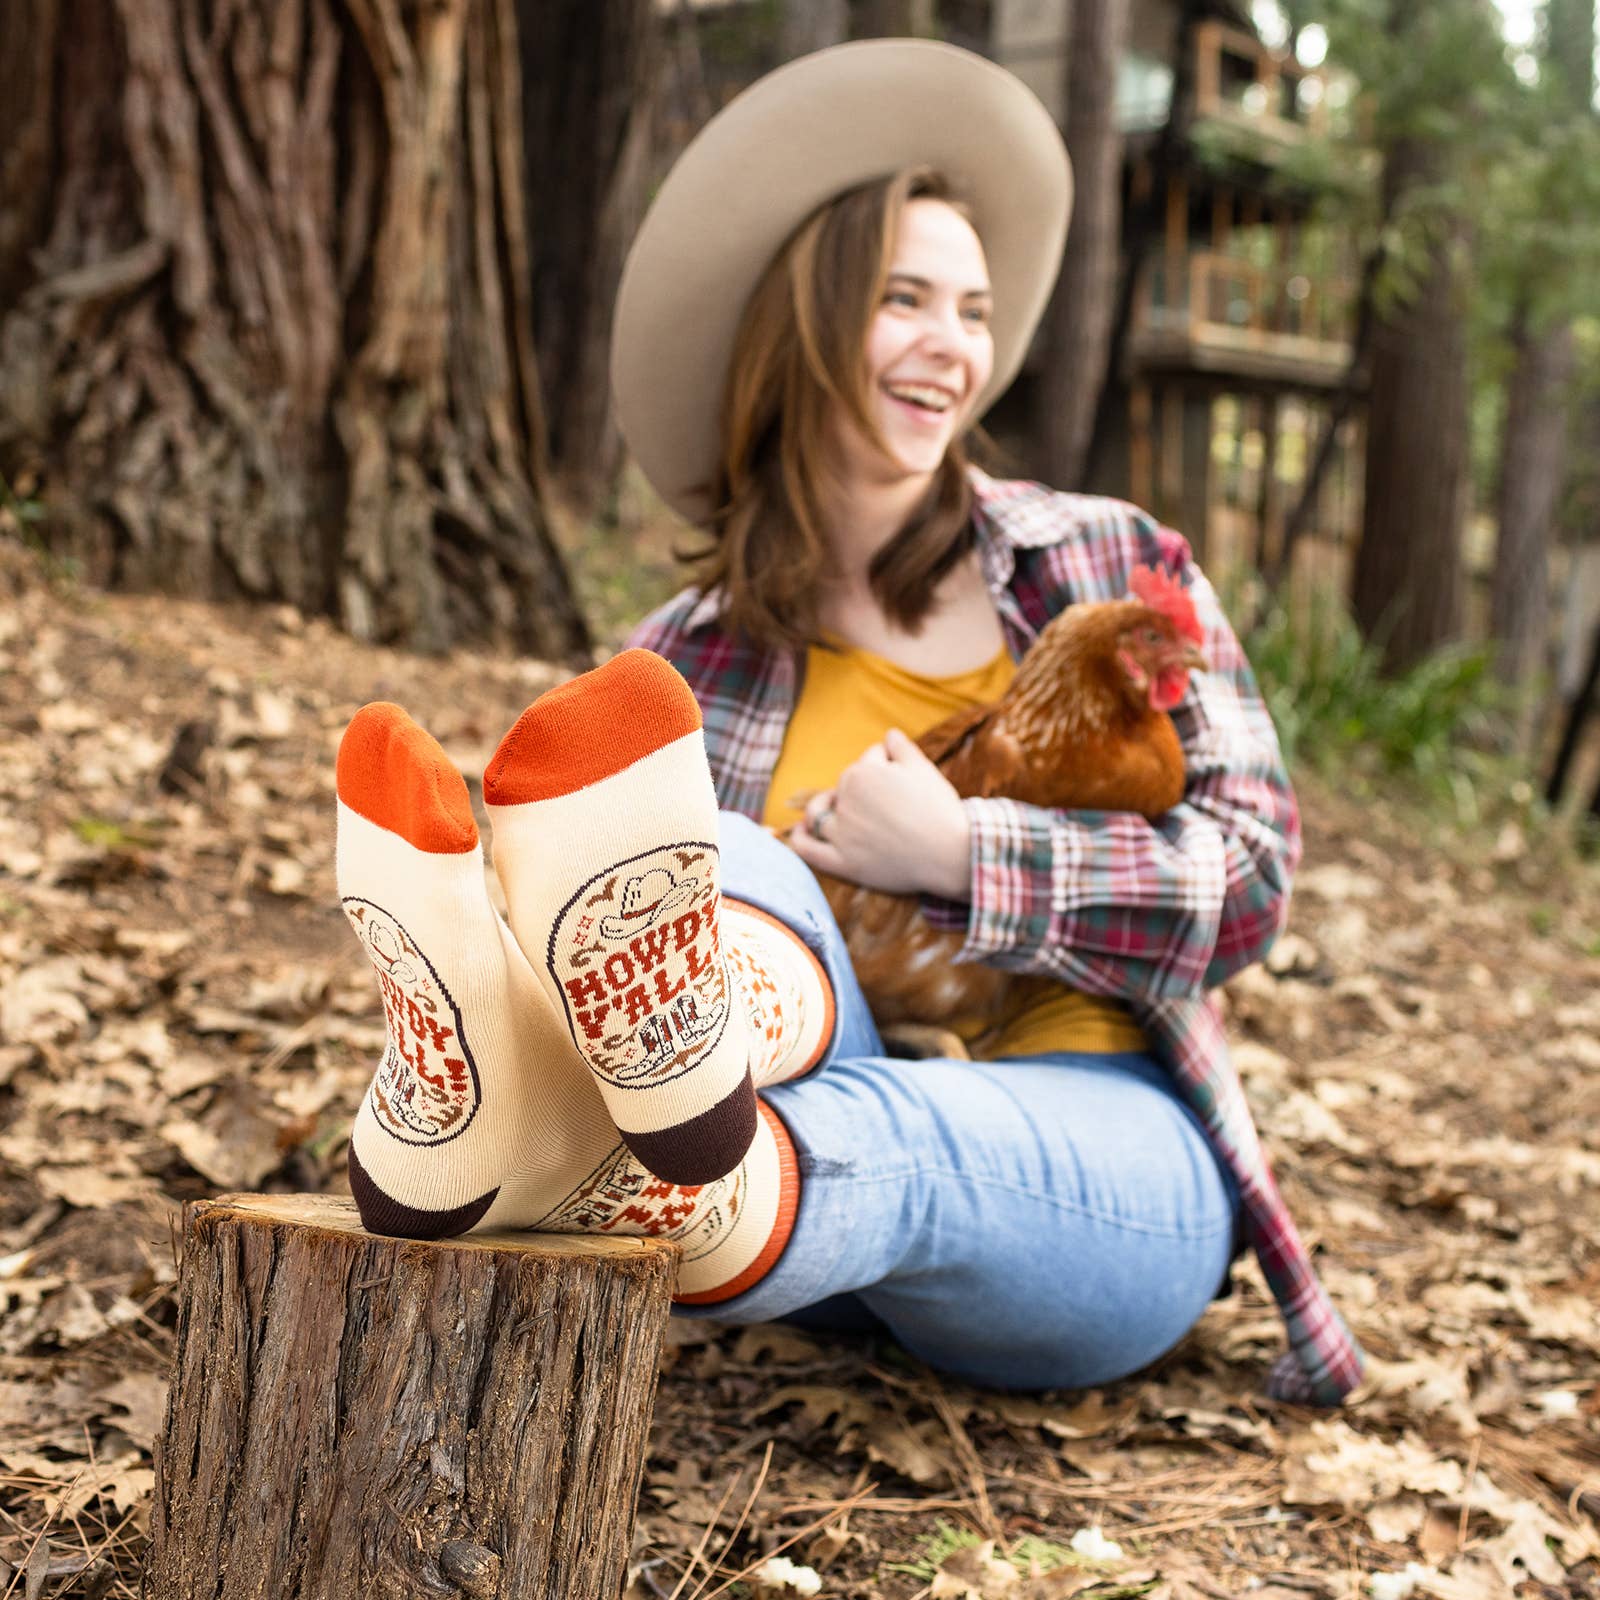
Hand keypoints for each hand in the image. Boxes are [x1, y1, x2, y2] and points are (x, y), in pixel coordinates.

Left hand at [788, 728, 971, 898]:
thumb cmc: (939, 808)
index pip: (868, 760)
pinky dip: (800, 839)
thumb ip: (901, 747)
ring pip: (819, 813)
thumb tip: (888, 734)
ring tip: (830, 809)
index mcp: (862, 772)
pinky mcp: (841, 862)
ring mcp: (841, 833)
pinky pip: (808, 849)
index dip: (886, 766)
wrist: (950, 853)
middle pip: (844, 787)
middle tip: (884, 803)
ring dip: (820, 808)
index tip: (900, 780)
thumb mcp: (923, 768)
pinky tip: (800, 832)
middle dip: (858, 789)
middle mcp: (845, 800)